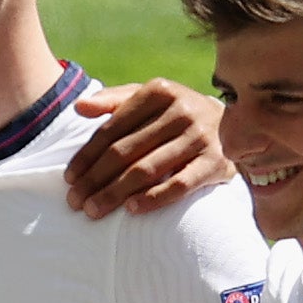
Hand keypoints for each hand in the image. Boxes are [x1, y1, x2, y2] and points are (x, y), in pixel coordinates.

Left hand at [62, 80, 229, 214]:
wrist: (233, 125)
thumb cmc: (175, 115)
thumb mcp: (148, 100)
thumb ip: (113, 101)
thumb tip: (78, 107)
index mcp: (159, 92)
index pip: (112, 129)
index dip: (86, 156)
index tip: (69, 179)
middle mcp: (181, 110)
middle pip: (125, 151)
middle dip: (95, 179)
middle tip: (74, 202)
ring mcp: (200, 136)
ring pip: (147, 169)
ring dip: (115, 193)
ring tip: (93, 210)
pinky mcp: (215, 162)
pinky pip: (180, 185)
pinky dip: (154, 198)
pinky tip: (132, 209)